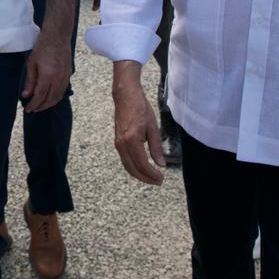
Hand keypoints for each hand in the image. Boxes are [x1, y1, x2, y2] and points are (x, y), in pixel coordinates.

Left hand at [22, 30, 71, 113]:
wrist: (57, 36)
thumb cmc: (43, 47)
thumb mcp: (31, 63)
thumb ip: (30, 81)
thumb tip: (26, 95)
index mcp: (48, 75)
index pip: (40, 96)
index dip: (33, 104)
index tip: (27, 108)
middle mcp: (58, 78)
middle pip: (50, 99)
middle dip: (41, 107)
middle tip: (32, 109)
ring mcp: (65, 77)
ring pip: (58, 97)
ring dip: (49, 104)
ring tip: (40, 105)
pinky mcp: (68, 74)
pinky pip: (62, 90)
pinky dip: (56, 97)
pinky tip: (49, 97)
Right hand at [111, 61, 164, 184]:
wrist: (125, 96)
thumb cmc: (140, 108)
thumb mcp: (153, 127)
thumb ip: (156, 147)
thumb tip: (161, 164)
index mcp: (132, 140)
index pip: (142, 164)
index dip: (152, 174)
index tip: (161, 178)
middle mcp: (122, 144)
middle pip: (132, 169)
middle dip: (145, 178)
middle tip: (158, 181)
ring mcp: (118, 143)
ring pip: (127, 166)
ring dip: (139, 174)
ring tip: (152, 177)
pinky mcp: (118, 141)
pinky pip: (125, 159)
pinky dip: (134, 167)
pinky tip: (143, 167)